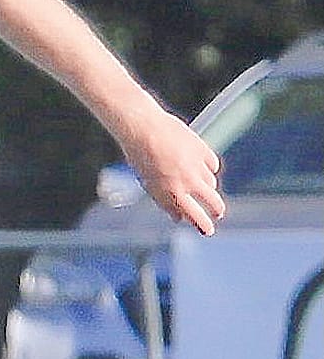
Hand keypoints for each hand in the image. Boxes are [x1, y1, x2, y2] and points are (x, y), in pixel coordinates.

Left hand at [119, 110, 224, 235]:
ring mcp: (197, 165)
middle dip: (216, 210)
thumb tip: (178, 218)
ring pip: (211, 182)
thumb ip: (164, 202)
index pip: (194, 215)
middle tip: (217, 213)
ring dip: (206, 187)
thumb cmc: (140, 157)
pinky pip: (212, 164)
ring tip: (197, 185)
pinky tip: (201, 167)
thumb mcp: (148, 184)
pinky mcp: (203, 149)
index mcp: (172, 192)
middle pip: (213, 201)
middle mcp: (188, 181)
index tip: (208, 231)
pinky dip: (208, 168)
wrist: (143, 128)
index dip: (203, 224)